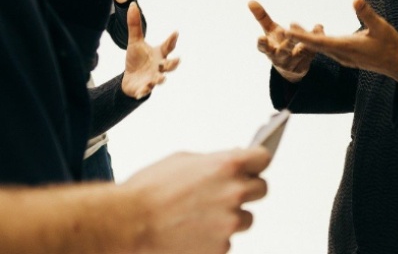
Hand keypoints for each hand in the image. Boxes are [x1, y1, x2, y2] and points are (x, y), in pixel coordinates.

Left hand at [122, 2, 179, 98]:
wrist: (131, 79)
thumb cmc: (137, 60)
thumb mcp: (135, 42)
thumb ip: (135, 26)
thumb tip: (132, 5)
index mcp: (159, 54)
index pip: (168, 46)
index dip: (172, 39)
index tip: (176, 32)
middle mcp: (159, 67)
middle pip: (170, 65)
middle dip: (173, 63)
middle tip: (177, 59)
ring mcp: (153, 78)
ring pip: (160, 79)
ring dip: (161, 79)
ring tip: (161, 79)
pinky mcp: (144, 88)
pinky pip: (145, 91)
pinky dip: (144, 92)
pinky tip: (141, 93)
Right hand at [124, 147, 270, 253]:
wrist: (127, 223)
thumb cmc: (149, 190)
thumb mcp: (184, 160)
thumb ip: (215, 162)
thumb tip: (230, 166)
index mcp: (228, 165)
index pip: (263, 159)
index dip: (256, 162)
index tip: (253, 166)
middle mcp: (235, 192)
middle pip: (261, 189)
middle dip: (246, 190)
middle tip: (226, 193)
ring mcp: (230, 221)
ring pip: (246, 218)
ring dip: (231, 216)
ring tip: (202, 216)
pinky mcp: (222, 247)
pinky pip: (228, 240)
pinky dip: (214, 237)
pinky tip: (193, 231)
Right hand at [248, 0, 318, 82]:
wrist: (290, 66)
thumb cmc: (277, 43)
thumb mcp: (270, 30)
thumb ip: (262, 17)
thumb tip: (250, 1)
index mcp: (269, 50)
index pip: (263, 48)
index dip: (262, 43)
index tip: (261, 37)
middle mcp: (278, 59)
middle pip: (283, 51)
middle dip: (288, 42)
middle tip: (291, 32)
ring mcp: (291, 65)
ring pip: (301, 52)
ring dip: (307, 40)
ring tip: (315, 28)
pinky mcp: (303, 67)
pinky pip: (311, 54)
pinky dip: (316, 41)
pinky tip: (320, 30)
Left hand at [287, 0, 397, 83]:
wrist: (397, 64)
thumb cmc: (390, 45)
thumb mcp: (380, 26)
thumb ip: (367, 13)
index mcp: (346, 46)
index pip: (319, 41)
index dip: (302, 36)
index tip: (288, 32)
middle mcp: (342, 54)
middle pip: (315, 46)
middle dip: (300, 37)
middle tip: (285, 26)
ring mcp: (344, 57)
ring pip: (321, 48)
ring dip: (307, 39)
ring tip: (295, 28)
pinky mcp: (347, 57)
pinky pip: (327, 50)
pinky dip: (317, 42)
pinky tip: (316, 36)